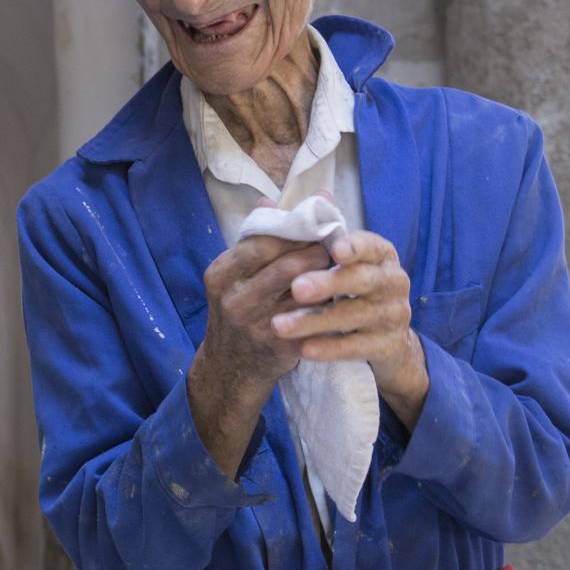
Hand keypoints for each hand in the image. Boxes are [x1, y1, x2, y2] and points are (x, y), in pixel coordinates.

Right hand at [187, 218, 333, 476]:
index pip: (261, 241)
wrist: (231, 369)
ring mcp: (255, 325)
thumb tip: (272, 199)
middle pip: (285, 265)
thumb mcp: (233, 276)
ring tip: (349, 263)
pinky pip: (311, 320)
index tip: (322, 220)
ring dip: (330, 276)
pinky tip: (346, 294)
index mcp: (220, 274)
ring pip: (303, 293)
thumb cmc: (238, 311)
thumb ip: (254, 241)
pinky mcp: (278, 347)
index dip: (296, 229)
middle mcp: (233, 300)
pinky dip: (330, 305)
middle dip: (318, 250)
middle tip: (344, 241)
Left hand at [269, 230, 428, 426]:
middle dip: (327, 283)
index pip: (370, 245)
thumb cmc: (352, 290)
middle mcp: (393, 281)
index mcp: (380, 254)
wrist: (387, 342)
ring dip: (315, 320)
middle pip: (361, 280)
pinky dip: (330, 348)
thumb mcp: (340, 262)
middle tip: (295, 288)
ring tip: (280, 325)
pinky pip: (357, 347)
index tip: (336, 249)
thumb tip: (280, 201)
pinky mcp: (389, 345)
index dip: (355, 246)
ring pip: (354, 315)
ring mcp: (394, 314)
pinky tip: (304, 350)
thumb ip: (314, 233)